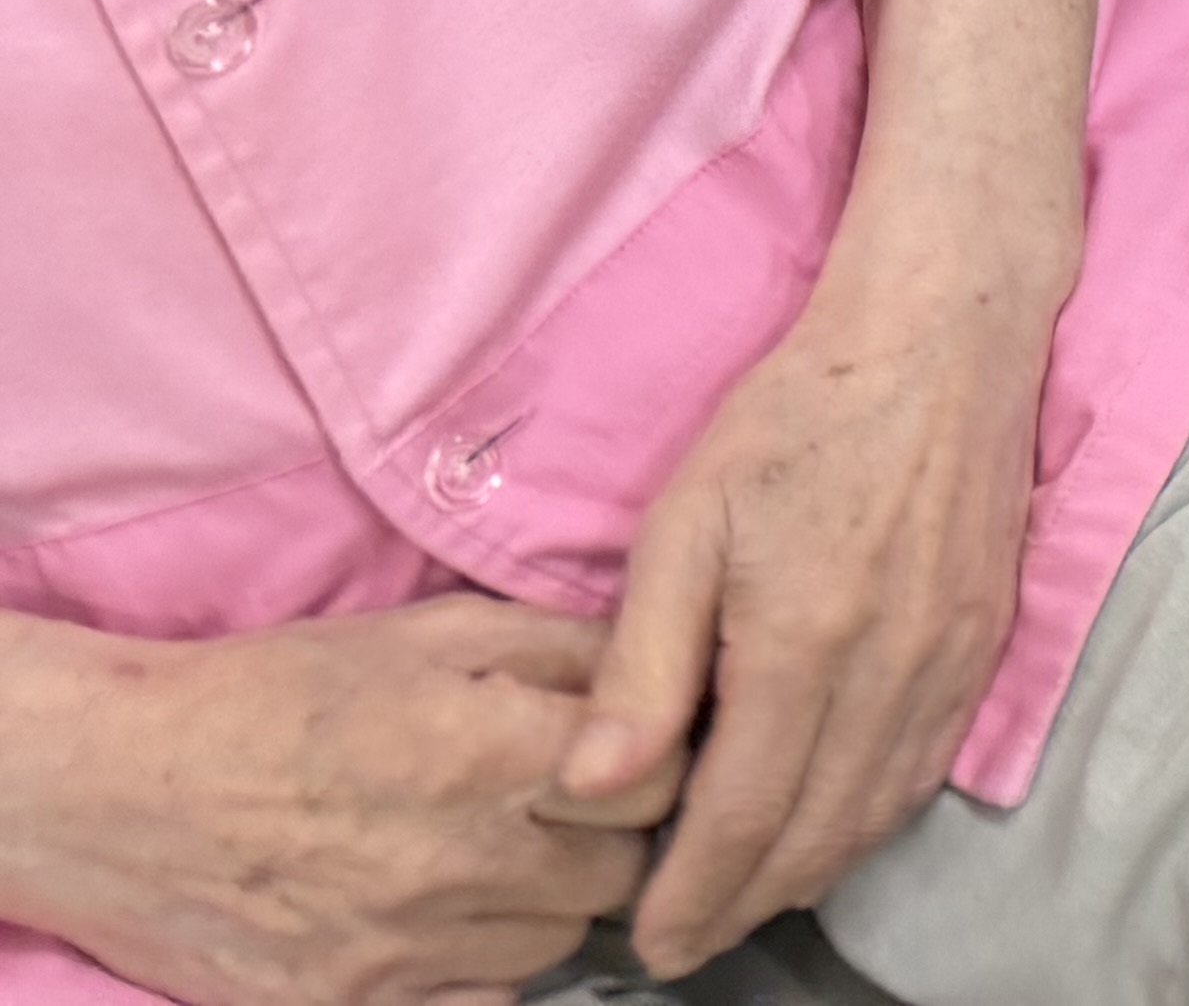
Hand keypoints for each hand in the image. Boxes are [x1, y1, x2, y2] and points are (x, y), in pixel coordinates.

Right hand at [0, 599, 652, 1005]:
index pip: (653, 782)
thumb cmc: (276, 693)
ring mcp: (399, 948)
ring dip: (547, 906)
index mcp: (482, 750)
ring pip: (553, 945)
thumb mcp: (430, 632)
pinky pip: (480, 1005)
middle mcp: (452, 858)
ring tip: (496, 860)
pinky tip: (449, 919)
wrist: (120, 787)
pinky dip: (482, 968)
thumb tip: (654, 668)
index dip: (656, 766)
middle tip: (567, 812)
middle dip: (612, 839)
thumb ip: (557, 649)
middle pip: (615, 874)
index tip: (632, 757)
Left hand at [541, 264, 1053, 976]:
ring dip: (807, 873)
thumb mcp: (685, 522)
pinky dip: (870, 820)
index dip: (691, 897)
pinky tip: (829, 826)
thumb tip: (590, 785)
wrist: (944, 335)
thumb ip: (644, 664)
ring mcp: (951, 660)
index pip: (741, 818)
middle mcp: (890, 670)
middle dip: (742, 905)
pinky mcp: (987, 642)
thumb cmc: (798, 415)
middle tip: (683, 939)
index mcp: (804, 643)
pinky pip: (925, 768)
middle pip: (814, 837)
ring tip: (743, 898)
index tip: (647, 944)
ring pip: (877, 814)